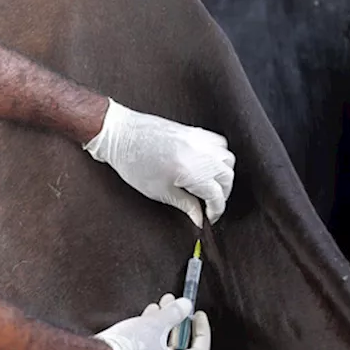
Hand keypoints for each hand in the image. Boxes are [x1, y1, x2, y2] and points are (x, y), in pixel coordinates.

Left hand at [84, 100, 235, 227]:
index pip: (217, 195)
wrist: (120, 134)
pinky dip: (219, 156)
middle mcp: (200, 154)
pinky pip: (220, 144)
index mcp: (192, 172)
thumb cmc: (134, 164)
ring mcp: (199, 140)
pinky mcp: (195, 131)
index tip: (210, 218)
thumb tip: (199, 218)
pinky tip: (208, 165)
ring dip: (224, 175)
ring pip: (228, 160)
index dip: (216, 211)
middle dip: (222, 195)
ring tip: (211, 185)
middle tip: (210, 205)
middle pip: (227, 178)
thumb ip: (185, 205)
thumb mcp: (160, 192)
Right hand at [92, 294, 210, 349]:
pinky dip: (150, 333)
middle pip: (178, 347)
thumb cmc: (128, 347)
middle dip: (177, 322)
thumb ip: (174, 314)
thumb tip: (186, 306)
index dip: (202, 332)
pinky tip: (146, 316)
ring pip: (161, 346)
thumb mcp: (155, 324)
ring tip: (160, 304)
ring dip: (163, 325)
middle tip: (176, 304)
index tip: (198, 315)